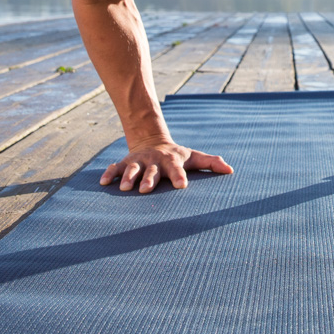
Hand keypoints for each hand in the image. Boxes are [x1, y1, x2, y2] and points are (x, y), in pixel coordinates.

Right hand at [99, 139, 232, 192]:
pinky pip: (115, 168)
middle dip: (149, 180)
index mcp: (172, 160)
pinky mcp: (125, 163)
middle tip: (146, 190)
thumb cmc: (178, 156)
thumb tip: (230, 170)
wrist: (152, 142)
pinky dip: (109, 174)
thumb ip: (211, 163)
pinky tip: (103, 183)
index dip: (179, 176)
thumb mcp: (194, 157)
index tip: (182, 186)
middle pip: (152, 171)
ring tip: (125, 188)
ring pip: (132, 169)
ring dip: (128, 177)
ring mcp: (138, 162)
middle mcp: (154, 161)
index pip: (177, 169)